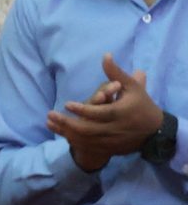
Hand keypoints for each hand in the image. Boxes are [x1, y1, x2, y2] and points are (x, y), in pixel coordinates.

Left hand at [47, 55, 165, 171]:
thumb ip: (115, 73)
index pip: (101, 113)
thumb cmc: (141, 104)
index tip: (67, 104)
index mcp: (122, 114)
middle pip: (89, 130)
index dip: (84, 110)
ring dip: (66, 132)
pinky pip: (89, 147)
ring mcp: (112, 141)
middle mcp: (116, 129)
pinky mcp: (110, 149)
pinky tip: (60, 132)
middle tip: (50, 115)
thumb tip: (105, 55)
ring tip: (49, 122)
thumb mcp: (132, 87)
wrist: (155, 131)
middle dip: (68, 123)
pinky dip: (73, 141)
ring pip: (86, 140)